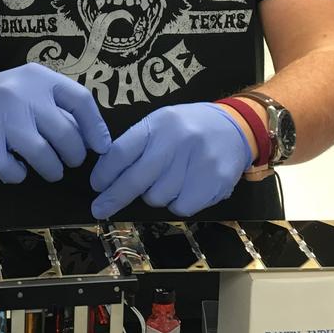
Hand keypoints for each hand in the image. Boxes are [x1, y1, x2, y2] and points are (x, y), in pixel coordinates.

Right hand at [0, 62, 110, 183]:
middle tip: (71, 162)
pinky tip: (18, 169)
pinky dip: (20, 175)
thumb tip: (95, 139)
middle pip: (64, 132)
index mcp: (39, 78)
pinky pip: (13, 170)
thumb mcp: (33, 90)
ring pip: (42, 154)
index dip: (96, 127)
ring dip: (52, 169)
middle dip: (74, 155)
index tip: (101, 147)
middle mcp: (20, 92)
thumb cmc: (6, 101)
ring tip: (52, 171)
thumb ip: (61, 107)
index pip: (80, 100)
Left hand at [89, 103, 251, 217]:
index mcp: (159, 123)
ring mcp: (198, 162)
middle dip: (114, 197)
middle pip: (136, 179)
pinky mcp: (214, 182)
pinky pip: (180, 207)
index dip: (105, 173)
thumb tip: (106, 176)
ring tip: (169, 180)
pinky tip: (186, 188)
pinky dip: (177, 204)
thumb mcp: (162, 124)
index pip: (122, 152)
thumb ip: (137, 145)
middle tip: (100, 209)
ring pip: (157, 197)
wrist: (236, 127)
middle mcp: (177, 141)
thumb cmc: (189, 129)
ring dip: (155, 195)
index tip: (96, 186)